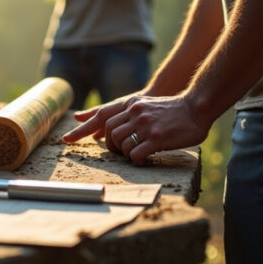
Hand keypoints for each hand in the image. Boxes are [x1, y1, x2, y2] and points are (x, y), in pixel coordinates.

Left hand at [61, 92, 209, 164]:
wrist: (196, 107)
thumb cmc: (169, 109)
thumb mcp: (143, 103)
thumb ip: (123, 111)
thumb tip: (97, 122)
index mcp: (130, 103)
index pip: (100, 116)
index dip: (82, 129)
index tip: (66, 139)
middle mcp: (134, 113)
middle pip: (108, 132)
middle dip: (111, 145)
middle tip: (120, 151)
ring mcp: (145, 125)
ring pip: (120, 144)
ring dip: (124, 153)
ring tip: (135, 153)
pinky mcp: (156, 138)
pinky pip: (136, 154)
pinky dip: (136, 160)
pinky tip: (143, 159)